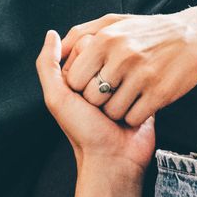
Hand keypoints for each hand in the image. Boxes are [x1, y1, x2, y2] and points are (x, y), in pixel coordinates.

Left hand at [37, 30, 155, 169]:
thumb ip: (48, 65)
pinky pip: (142, 84)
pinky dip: (135, 104)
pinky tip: (129, 118)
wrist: (113, 162)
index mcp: (84, 72)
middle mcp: (106, 75)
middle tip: (98, 107)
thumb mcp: (57, 98)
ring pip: (125, 68)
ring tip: (114, 115)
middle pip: (106, 55)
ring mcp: (128, 85)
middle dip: (100, 83)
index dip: (83, 66)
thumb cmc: (83, 132)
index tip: (81, 91)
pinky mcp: (147, 96)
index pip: (86, 45)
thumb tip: (51, 34)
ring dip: (118, 96)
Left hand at [59, 9, 196, 127]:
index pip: (74, 79)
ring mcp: (143, 74)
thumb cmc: (148, 31)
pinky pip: (134, 116)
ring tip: (131, 94)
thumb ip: (80, 32)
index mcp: (106, 39)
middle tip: (115, 89)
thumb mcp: (113, 22)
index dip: (82, 85)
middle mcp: (122, 55)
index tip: (96, 80)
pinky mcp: (160, 92)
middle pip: (92, 97)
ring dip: (119, 109)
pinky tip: (144, 102)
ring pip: (113, 110)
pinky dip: (136, 115)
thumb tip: (52, 40)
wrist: (196, 35)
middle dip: (100, 100)